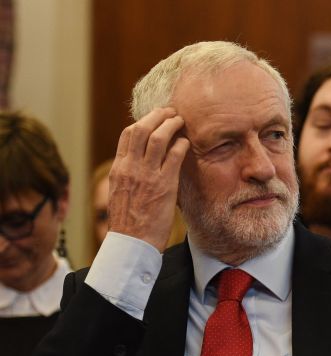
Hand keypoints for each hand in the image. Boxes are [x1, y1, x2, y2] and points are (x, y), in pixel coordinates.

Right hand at [109, 107, 189, 250]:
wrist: (132, 243)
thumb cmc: (129, 223)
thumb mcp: (121, 194)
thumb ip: (129, 176)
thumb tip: (138, 166)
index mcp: (119, 169)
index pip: (127, 135)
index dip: (142, 121)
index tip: (153, 117)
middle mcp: (131, 167)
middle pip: (141, 129)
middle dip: (157, 116)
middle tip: (170, 111)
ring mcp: (147, 175)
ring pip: (158, 137)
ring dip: (170, 124)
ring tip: (180, 120)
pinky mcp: (164, 185)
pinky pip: (174, 156)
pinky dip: (181, 144)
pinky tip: (187, 143)